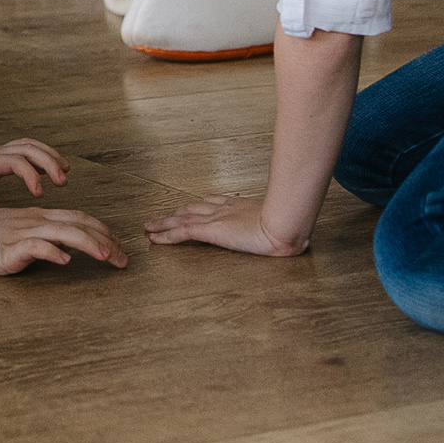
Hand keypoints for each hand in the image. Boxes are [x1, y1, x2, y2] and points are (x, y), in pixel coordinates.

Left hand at [0, 130, 69, 208]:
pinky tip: (46, 169)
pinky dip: (39, 155)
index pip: (16, 162)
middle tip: (64, 181)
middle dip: (50, 162)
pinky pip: (23, 150)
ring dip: (49, 156)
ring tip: (65, 172)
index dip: (31, 175)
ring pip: (29, 146)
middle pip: (29, 149)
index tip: (40, 193)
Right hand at [0, 206, 127, 274]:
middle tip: (124, 259)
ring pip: (63, 232)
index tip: (119, 245)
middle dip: (106, 240)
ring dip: (89, 244)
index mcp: (37, 217)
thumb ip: (39, 240)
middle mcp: (34, 221)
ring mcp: (21, 233)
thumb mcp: (14, 235)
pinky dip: (52, 252)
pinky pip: (34, 246)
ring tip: (107, 257)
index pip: (78, 218)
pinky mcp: (7, 248)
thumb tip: (63, 252)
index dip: (103, 230)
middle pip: (78, 224)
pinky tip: (64, 261)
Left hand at [145, 193, 309, 256]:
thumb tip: (293, 235)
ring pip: (180, 219)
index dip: (198, 207)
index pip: (213, 203)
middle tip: (162, 216)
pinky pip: (181, 232)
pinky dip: (166, 235)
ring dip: (164, 223)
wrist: (284, 223)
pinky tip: (154, 239)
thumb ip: (280, 225)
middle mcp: (223, 209)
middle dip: (176, 213)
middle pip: (192, 208)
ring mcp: (215, 218)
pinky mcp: (210, 230)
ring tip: (149, 226)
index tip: (190, 208)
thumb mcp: (283, 222)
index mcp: (239, 205)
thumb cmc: (289, 224)